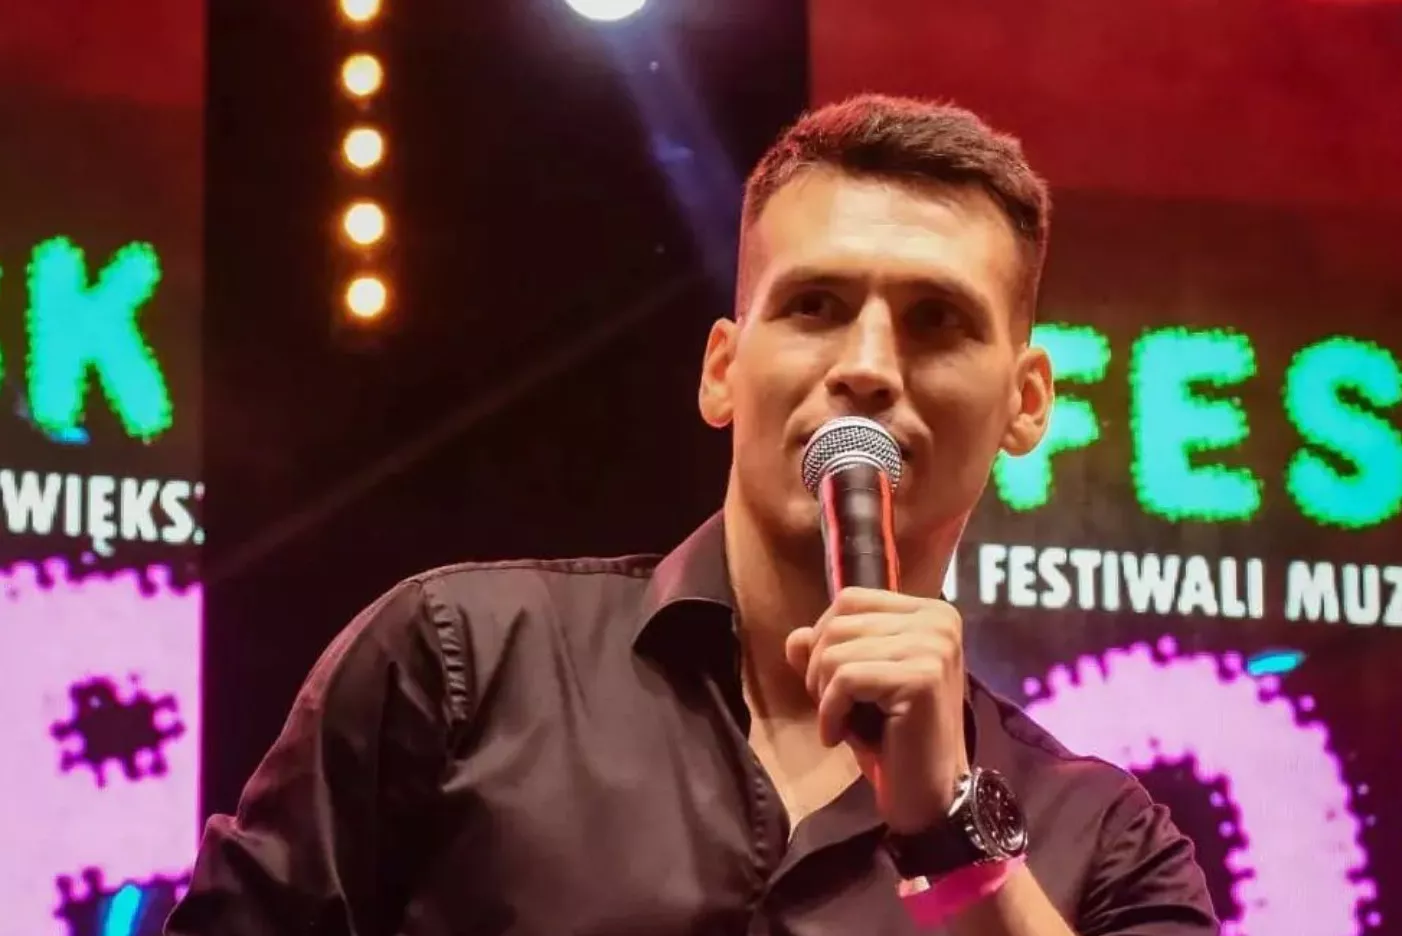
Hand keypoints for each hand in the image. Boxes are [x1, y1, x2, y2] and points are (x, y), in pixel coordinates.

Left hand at [784, 587, 969, 834]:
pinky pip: (846, 679)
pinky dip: (830, 711)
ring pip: (837, 651)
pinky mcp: (923, 677)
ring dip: (824, 694)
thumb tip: (796, 637)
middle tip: (834, 710)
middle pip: (839, 622)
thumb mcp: (852, 686)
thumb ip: (825, 653)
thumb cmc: (891, 737)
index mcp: (929, 611)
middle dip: (820, 669)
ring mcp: (935, 646)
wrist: (927, 793)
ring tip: (841, 723)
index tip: (833, 684)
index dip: (825, 639)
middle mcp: (939, 620)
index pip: (850, 599)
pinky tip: (839, 737)